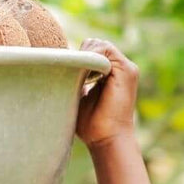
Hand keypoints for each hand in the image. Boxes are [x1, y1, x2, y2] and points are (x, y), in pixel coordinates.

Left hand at [75, 38, 138, 152]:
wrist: (107, 139)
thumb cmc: (91, 124)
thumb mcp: (79, 96)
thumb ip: (75, 79)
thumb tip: (56, 67)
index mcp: (110, 72)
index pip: (91, 50)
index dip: (77, 56)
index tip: (64, 70)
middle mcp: (120, 67)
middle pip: (95, 44)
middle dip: (80, 55)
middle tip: (69, 74)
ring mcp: (126, 68)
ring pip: (99, 45)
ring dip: (84, 56)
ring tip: (78, 77)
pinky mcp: (127, 70)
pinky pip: (106, 50)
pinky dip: (91, 57)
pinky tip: (84, 76)